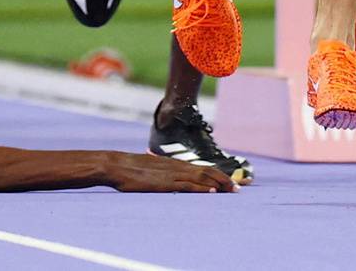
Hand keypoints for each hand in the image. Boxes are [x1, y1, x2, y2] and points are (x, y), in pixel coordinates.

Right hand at [103, 152, 236, 192]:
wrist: (116, 165)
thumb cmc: (131, 169)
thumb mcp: (150, 168)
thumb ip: (162, 171)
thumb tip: (167, 175)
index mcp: (174, 164)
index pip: (202, 167)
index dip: (219, 173)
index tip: (232, 180)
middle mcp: (176, 167)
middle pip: (206, 171)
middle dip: (225, 179)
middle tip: (239, 188)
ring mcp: (171, 174)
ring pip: (201, 177)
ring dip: (218, 183)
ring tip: (232, 190)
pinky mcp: (165, 183)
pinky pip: (186, 186)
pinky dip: (200, 188)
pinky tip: (210, 191)